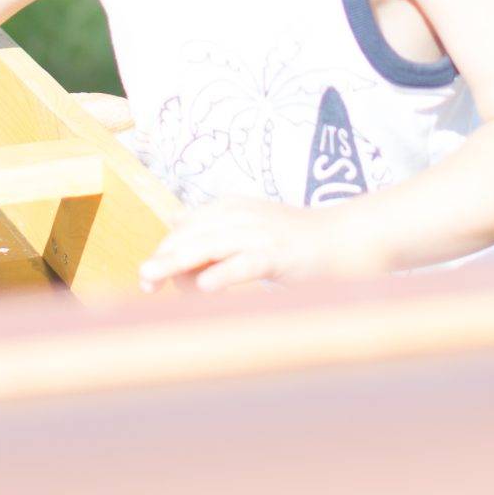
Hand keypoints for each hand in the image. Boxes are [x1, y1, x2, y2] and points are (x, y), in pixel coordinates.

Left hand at [139, 196, 380, 290]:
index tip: (146, 276)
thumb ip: (215, 228)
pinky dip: (226, 273)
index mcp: (232, 208)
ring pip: (212, 245)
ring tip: (152, 278)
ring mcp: (263, 234)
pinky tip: (206, 286)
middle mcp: (243, 216)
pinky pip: (249, 263)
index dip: (165, 249)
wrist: (351, 237)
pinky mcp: (283, 254)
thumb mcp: (251, 227)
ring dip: (179, 262)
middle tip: (142, 279)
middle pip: (193, 234)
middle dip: (164, 256)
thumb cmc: (299, 240)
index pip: (187, 227)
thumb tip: (174, 221)